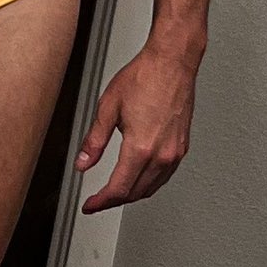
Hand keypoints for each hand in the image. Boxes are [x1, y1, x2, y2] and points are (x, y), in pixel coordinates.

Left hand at [75, 41, 199, 211]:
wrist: (172, 62)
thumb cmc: (144, 77)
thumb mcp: (108, 107)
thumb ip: (94, 141)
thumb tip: (83, 163)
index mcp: (141, 148)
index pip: (119, 189)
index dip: (101, 202)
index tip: (90, 205)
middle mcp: (161, 155)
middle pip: (135, 193)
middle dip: (114, 200)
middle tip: (98, 200)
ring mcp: (175, 152)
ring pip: (152, 188)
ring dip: (132, 194)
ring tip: (115, 192)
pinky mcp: (182, 146)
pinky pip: (164, 176)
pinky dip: (149, 183)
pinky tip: (139, 178)